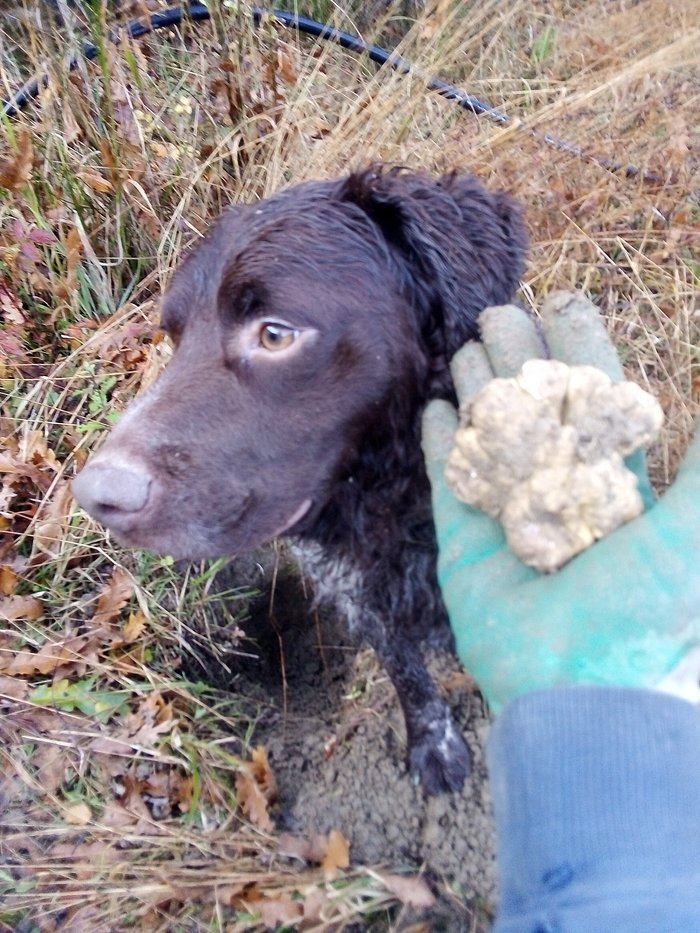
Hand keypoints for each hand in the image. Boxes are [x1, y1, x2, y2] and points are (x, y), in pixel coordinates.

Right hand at [422, 295, 699, 712]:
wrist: (574, 688)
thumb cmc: (640, 610)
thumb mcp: (690, 534)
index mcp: (615, 485)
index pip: (596, 402)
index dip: (583, 351)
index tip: (566, 305)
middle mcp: (561, 494)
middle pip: (537, 410)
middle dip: (521, 358)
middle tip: (501, 311)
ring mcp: (509, 516)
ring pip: (490, 436)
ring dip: (480, 388)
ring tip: (468, 345)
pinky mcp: (463, 544)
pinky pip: (449, 480)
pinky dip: (441, 443)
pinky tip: (436, 408)